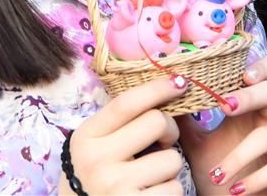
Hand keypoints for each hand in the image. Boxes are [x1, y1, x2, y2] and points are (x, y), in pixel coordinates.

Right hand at [60, 77, 187, 194]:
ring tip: (151, 174)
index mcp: (87, 136)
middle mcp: (97, 159)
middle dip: (169, 129)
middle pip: (156, 122)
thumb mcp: (95, 143)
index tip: (179, 82)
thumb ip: (120, 122)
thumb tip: (164, 92)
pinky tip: (152, 193)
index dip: (156, 88)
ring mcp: (115, 186)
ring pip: (172, 159)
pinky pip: (174, 188)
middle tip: (163, 139)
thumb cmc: (94, 174)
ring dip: (169, 166)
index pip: (126, 103)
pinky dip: (169, 190)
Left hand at [177, 56, 266, 194]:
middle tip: (227, 106)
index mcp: (253, 107)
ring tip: (217, 175)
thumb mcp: (198, 144)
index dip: (260, 66)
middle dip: (250, 96)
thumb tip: (166, 92)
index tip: (241, 72)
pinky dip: (254, 180)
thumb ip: (185, 120)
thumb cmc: (220, 175)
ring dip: (239, 156)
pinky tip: (236, 191)